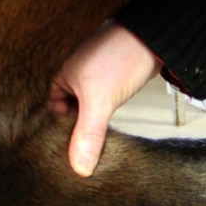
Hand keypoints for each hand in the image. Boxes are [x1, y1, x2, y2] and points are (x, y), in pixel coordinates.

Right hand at [48, 22, 161, 176]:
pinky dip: (101, 114)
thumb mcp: (100, 101)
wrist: (155, 39)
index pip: (50, 112)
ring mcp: (91, 77)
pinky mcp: (109, 79)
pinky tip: (107, 126)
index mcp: (60, 75)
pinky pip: (98, 102)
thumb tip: (80, 166)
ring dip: (89, 122)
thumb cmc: (123, 55)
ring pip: (84, 107)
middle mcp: (73, 75)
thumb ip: (88, 134)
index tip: (65, 153)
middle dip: (74, 130)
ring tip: (92, 143)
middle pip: (66, 111)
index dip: (57, 132)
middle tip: (81, 153)